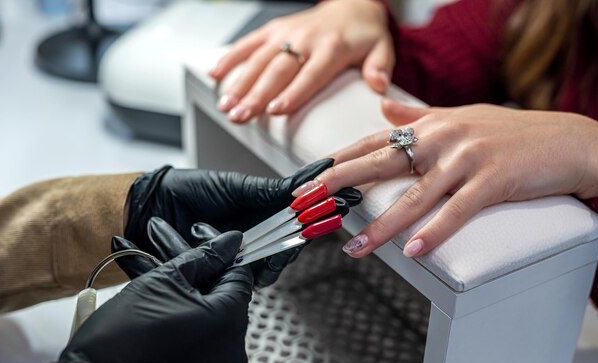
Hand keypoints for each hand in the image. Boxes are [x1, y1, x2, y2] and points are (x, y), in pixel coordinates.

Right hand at [47, 232, 251, 362]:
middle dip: (192, 271)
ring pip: (205, 318)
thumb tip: (230, 242)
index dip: (217, 251)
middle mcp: (232, 351)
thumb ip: (203, 258)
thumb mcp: (163, 281)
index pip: (238, 274)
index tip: (199, 234)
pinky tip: (152, 306)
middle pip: (219, 297)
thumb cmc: (123, 339)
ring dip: (180, 294)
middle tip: (163, 247)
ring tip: (146, 272)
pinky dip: (179, 322)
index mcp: (230, 322)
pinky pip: (196, 343)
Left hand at [125, 159, 360, 286]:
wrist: (147, 207)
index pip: (294, 220)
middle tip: (289, 236)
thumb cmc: (186, 190)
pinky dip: (240, 272)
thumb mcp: (231, 185)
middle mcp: (251, 237)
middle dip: (288, 245)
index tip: (339, 206)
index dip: (315, 217)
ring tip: (241, 242)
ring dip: (262, 259)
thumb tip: (302, 184)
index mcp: (258, 211)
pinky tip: (229, 258)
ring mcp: (236, 256)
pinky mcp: (218, 273)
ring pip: (266, 268)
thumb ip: (266, 191)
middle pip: (285, 249)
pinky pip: (240, 280)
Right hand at [210, 0, 392, 123]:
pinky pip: (249, 43)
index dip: (292, 93)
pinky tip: (215, 75)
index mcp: (332, 47)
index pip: (310, 74)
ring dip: (239, 83)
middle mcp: (306, 38)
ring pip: (259, 59)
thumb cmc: (363, 34)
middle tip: (241, 116)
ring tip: (226, 106)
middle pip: (278, 70)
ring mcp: (287, 33)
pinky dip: (231, 58)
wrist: (352, 5)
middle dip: (256, 95)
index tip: (276, 110)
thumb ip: (380, 67)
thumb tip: (379, 85)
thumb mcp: (382, 48)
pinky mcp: (274, 29)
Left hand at [302, 100, 597, 257]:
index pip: (373, 142)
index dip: (339, 160)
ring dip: (381, 225)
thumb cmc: (511, 132)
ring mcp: (466, 159)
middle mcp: (442, 138)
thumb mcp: (459, 115)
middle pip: (380, 163)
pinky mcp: (492, 180)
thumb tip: (382, 108)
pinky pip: (457, 211)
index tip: (311, 177)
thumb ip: (417, 114)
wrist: (568, 139)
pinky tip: (415, 251)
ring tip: (356, 246)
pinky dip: (435, 232)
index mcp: (430, 125)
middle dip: (340, 184)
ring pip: (414, 196)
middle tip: (310, 202)